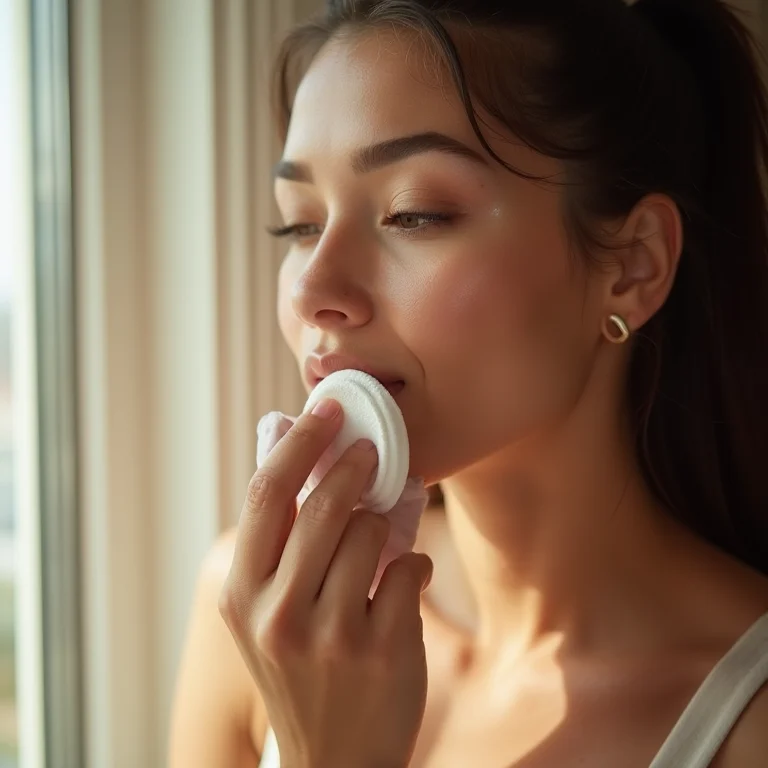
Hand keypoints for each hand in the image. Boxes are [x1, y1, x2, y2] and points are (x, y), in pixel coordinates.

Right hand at [219, 400, 433, 767]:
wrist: (333, 761)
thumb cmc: (301, 669)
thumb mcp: (268, 610)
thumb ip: (281, 539)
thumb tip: (289, 444)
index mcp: (240, 595)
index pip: (266, 494)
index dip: (300, 442)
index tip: (329, 409)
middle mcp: (276, 614)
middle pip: (324, 505)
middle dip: (356, 469)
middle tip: (372, 454)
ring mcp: (330, 636)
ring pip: (373, 533)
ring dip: (384, 530)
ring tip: (377, 554)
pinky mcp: (382, 651)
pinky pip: (410, 568)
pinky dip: (413, 567)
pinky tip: (400, 591)